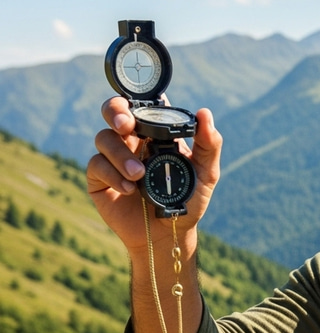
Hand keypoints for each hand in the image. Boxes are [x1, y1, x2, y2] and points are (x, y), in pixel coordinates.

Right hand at [87, 96, 222, 252]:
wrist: (169, 234)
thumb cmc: (188, 202)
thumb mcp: (206, 174)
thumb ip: (209, 145)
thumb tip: (205, 114)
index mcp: (156, 134)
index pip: (144, 106)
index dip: (138, 98)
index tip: (144, 104)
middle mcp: (132, 141)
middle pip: (114, 111)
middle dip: (116, 111)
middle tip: (126, 126)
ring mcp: (114, 158)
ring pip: (104, 138)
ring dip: (120, 154)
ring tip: (138, 174)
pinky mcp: (100, 178)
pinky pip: (97, 165)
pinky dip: (112, 174)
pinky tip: (128, 188)